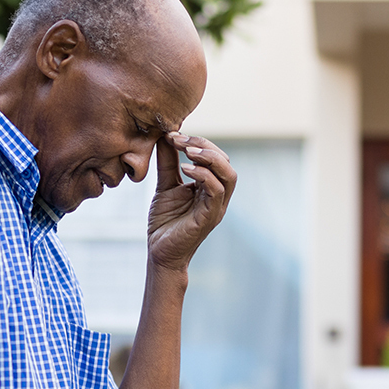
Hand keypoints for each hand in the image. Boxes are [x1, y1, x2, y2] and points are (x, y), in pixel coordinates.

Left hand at [146, 132, 235, 273]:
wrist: (159, 252)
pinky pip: (216, 191)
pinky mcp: (210, 217)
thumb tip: (166, 136)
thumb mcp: (165, 185)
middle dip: (205, 146)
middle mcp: (218, 196)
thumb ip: (168, 163)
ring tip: (186, 150)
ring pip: (228, 175)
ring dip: (209, 158)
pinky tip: (185, 169)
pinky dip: (204, 176)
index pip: (216, 157)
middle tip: (180, 139)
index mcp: (210, 187)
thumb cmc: (165, 222)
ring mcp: (216, 207)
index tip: (173, 135)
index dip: (198, 142)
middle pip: (226, 162)